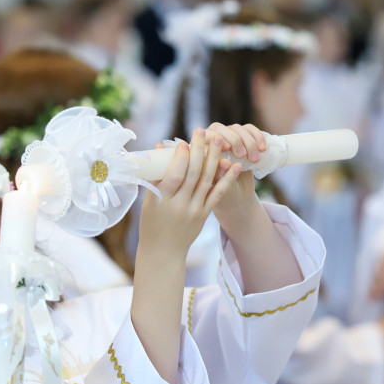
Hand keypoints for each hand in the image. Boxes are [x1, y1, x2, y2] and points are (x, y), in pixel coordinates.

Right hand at [139, 129, 240, 256]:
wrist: (164, 251)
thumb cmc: (151, 223)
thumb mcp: (148, 201)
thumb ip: (156, 176)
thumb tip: (160, 147)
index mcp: (162, 201)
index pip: (174, 175)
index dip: (180, 158)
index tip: (183, 142)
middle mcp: (180, 205)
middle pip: (193, 174)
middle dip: (199, 151)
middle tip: (203, 132)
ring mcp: (195, 210)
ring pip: (207, 181)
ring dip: (214, 159)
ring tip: (219, 141)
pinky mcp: (205, 215)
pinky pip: (217, 194)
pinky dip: (227, 179)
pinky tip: (235, 165)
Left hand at [204, 122, 263, 232]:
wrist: (238, 198)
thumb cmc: (224, 195)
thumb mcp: (221, 189)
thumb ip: (220, 176)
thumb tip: (224, 162)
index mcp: (201, 152)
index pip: (204, 135)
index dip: (214, 137)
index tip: (227, 148)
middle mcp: (212, 142)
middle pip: (220, 128)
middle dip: (233, 139)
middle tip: (242, 155)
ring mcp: (228, 139)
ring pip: (236, 128)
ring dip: (248, 141)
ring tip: (255, 159)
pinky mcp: (243, 139)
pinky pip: (250, 130)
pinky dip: (258, 136)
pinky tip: (263, 148)